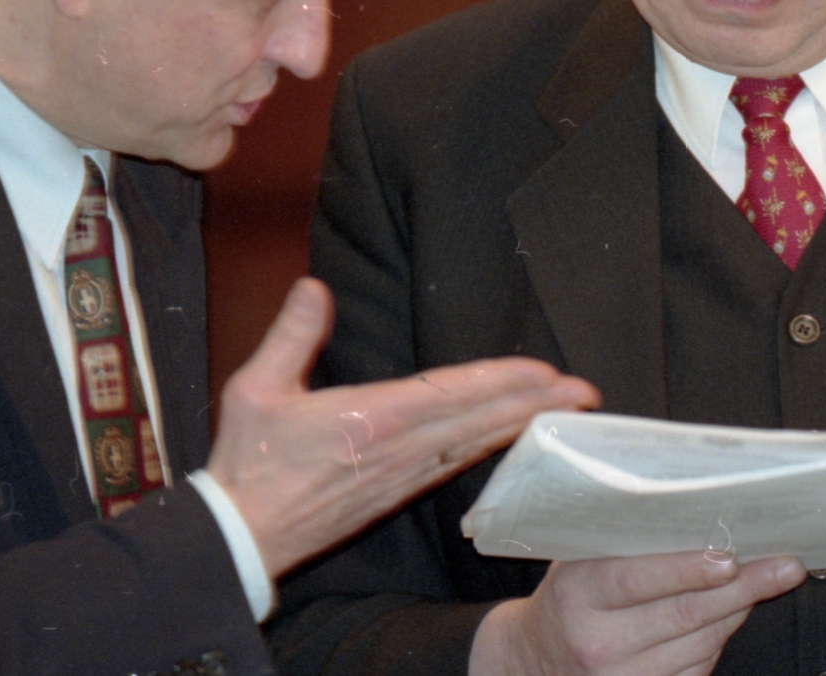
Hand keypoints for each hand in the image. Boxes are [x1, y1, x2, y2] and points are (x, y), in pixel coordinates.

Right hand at [208, 277, 599, 577]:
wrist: (241, 536)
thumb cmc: (248, 464)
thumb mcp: (256, 389)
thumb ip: (292, 335)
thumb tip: (314, 287)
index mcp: (370, 421)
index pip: (450, 394)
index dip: (501, 381)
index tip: (543, 372)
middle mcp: (398, 452)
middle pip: (479, 422)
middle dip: (534, 405)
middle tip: (584, 393)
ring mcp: (401, 477)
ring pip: (475, 445)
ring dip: (522, 425)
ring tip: (565, 412)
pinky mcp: (395, 494)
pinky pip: (455, 465)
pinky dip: (490, 449)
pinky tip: (511, 440)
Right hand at [471, 551, 805, 675]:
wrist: (534, 660)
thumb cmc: (567, 598)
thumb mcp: (577, 559)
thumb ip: (622, 538)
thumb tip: (690, 507)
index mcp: (578, 594)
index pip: (640, 579)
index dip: (689, 568)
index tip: (729, 556)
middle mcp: (599, 641)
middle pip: (685, 613)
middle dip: (743, 587)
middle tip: (783, 565)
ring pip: (701, 643)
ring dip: (738, 610)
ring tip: (766, 579)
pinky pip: (698, 670)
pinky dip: (719, 639)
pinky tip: (729, 614)